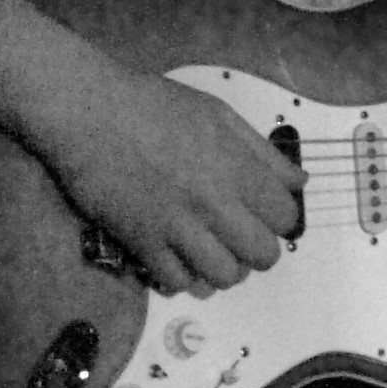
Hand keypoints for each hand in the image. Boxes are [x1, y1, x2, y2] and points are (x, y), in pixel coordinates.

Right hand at [34, 60, 303, 295]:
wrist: (88, 111)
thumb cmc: (152, 104)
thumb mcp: (218, 114)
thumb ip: (263, 152)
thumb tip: (299, 181)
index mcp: (236, 167)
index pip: (285, 217)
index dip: (280, 219)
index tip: (265, 214)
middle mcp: (212, 201)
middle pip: (263, 255)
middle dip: (258, 251)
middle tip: (240, 237)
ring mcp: (176, 225)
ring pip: (224, 277)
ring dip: (223, 269)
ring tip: (211, 251)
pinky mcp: (141, 241)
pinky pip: (177, 283)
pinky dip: (183, 277)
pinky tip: (177, 257)